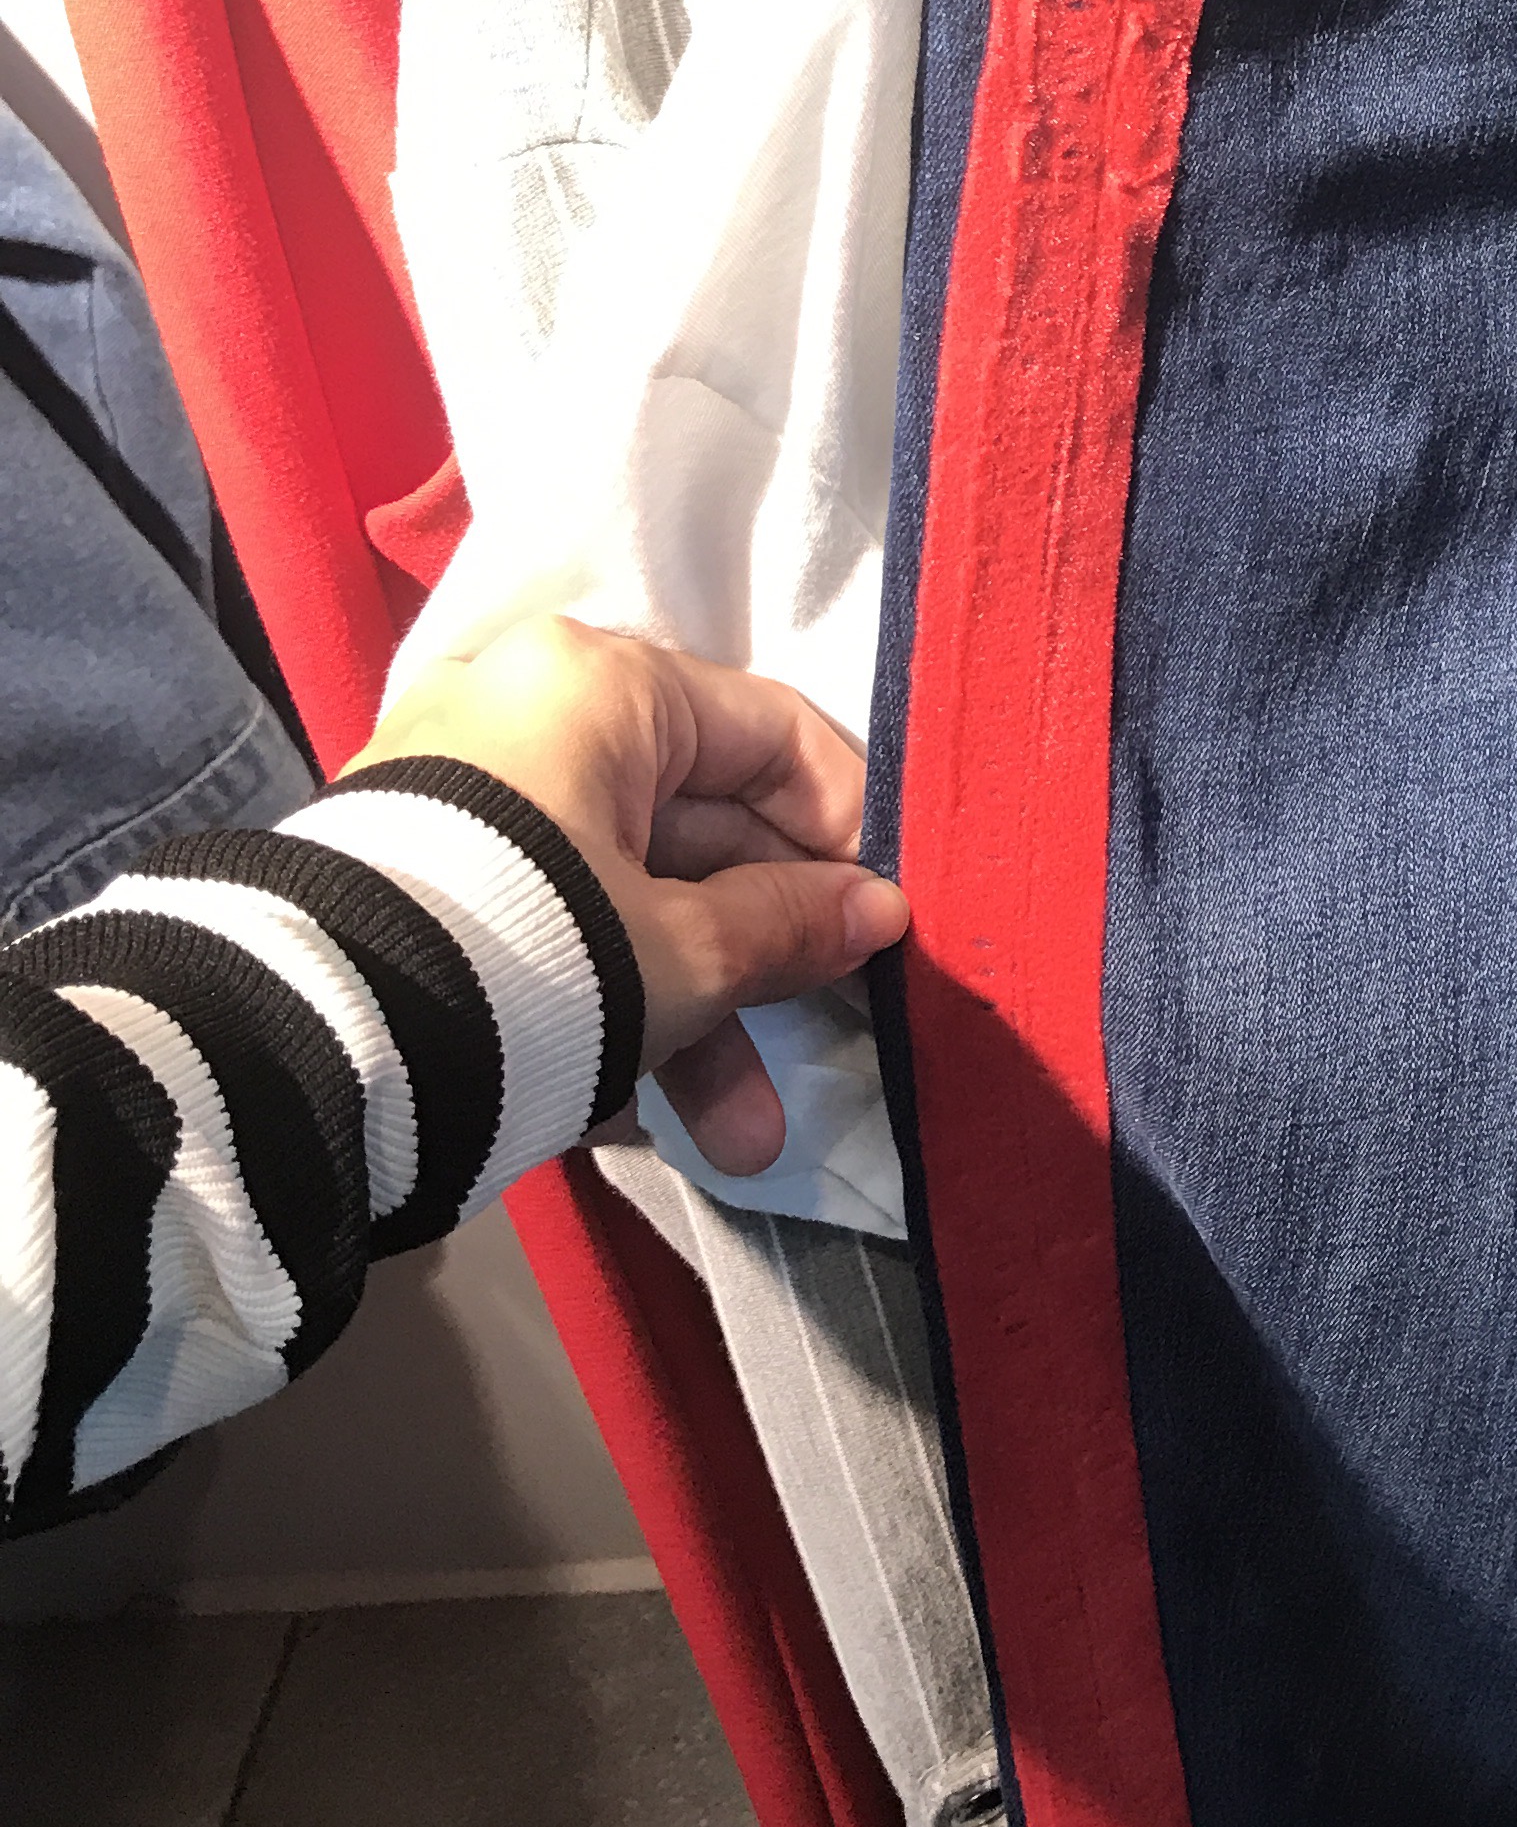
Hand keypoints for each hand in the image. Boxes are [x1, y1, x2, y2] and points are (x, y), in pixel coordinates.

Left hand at [349, 619, 906, 1179]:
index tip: (887, 923)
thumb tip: (878, 911)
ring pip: (629, 897)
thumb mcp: (683, 952)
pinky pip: (559, 928)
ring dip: (698, 1015)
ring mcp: (472, 802)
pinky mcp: (431, 881)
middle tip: (829, 1043)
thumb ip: (789, 925)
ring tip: (741, 1140)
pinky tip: (644, 1115)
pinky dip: (611, 1004)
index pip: (772, 733)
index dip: (846, 831)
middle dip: (767, 957)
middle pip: (701, 826)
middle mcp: (531, 715)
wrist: (317, 1047)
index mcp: (601, 685)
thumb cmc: (535, 956)